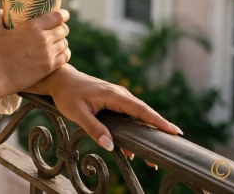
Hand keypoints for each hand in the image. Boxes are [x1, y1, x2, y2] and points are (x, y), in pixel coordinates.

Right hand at [0, 9, 70, 97]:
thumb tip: (0, 11)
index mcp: (33, 26)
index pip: (57, 16)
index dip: (63, 14)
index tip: (63, 15)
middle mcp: (44, 39)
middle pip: (64, 29)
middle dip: (62, 27)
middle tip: (58, 28)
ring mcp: (48, 54)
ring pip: (65, 43)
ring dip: (62, 41)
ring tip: (57, 42)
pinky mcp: (49, 67)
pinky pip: (65, 57)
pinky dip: (64, 53)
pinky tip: (59, 53)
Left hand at [48, 68, 182, 167]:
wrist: (60, 79)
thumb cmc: (67, 94)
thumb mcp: (77, 113)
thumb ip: (94, 129)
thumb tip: (110, 146)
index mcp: (114, 95)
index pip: (141, 110)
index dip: (157, 121)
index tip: (173, 131)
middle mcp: (120, 94)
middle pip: (144, 114)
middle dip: (158, 129)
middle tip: (172, 146)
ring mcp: (119, 96)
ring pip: (138, 115)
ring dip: (148, 130)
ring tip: (154, 154)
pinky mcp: (115, 100)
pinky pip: (130, 114)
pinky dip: (136, 128)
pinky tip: (133, 147)